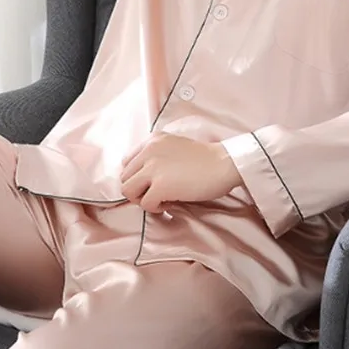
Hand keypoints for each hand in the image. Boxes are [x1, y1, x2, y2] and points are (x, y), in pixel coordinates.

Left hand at [119, 132, 241, 212]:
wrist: (224, 163)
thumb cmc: (205, 158)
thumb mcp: (174, 146)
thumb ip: (157, 156)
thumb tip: (144, 180)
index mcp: (152, 140)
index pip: (127, 162)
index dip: (137, 176)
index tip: (151, 183)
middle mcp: (148, 151)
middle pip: (124, 177)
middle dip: (138, 189)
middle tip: (156, 194)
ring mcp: (153, 168)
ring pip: (127, 190)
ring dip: (142, 199)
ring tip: (160, 199)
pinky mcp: (160, 185)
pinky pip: (145, 204)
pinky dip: (155, 208)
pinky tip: (169, 204)